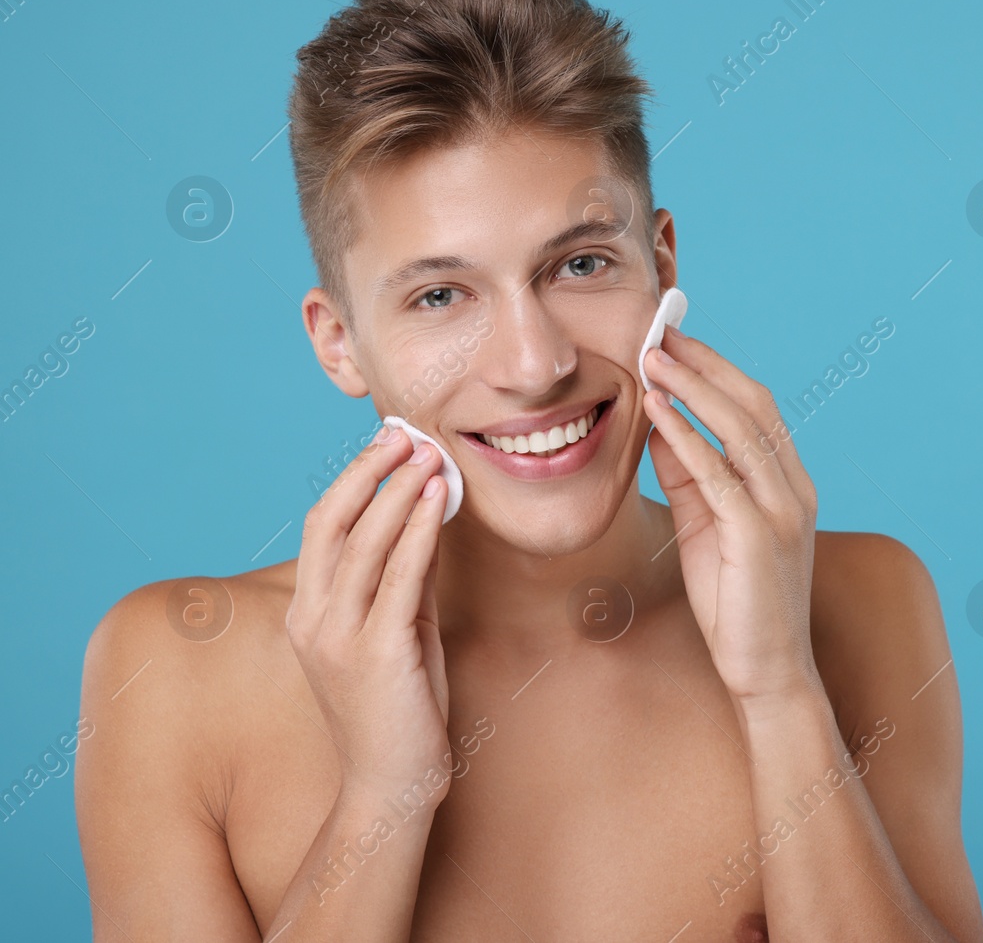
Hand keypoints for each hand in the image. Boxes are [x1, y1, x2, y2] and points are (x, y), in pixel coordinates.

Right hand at [286, 428, 452, 797]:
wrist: (393, 783)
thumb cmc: (399, 707)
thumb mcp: (400, 629)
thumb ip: (406, 578)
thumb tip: (427, 517)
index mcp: (308, 613)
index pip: (323, 526)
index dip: (355, 478)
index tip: (389, 442)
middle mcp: (313, 620)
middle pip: (332, 522)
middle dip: (370, 471)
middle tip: (407, 433)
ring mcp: (339, 638)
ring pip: (364, 544)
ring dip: (399, 492)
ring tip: (429, 455)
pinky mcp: (377, 654)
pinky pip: (398, 578)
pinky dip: (420, 532)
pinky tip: (439, 502)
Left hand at [642, 325, 820, 708]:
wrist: (767, 673)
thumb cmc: (736, 603)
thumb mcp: (706, 526)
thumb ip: (689, 475)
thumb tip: (661, 422)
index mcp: (789, 483)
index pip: (756, 406)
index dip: (715, 368)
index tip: (673, 341)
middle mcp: (794, 488)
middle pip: (753, 404)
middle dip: (704, 363)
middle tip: (659, 332)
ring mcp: (782, 510)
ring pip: (740, 429)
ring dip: (693, 387)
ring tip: (652, 358)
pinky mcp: (759, 536)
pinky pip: (719, 473)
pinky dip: (687, 436)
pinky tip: (658, 412)